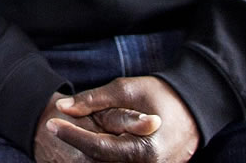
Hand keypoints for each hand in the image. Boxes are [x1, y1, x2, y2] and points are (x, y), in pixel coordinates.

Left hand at [34, 90, 158, 162]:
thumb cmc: (161, 95)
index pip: (97, 148)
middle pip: (101, 162)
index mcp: (144, 150)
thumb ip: (93, 100)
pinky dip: (105, 155)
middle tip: (57, 127)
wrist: (195, 107)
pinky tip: (91, 140)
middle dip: (78, 144)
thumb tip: (63, 107)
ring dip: (90, 152)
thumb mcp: (126, 90)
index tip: (50, 123)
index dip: (71, 135)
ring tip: (72, 132)